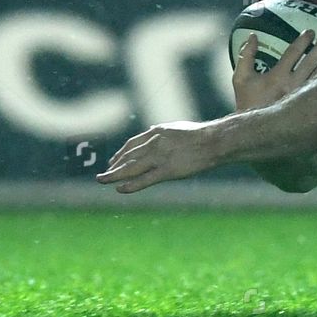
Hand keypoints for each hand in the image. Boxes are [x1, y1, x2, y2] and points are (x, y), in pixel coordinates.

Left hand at [96, 121, 220, 193]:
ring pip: (130, 168)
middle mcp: (154, 144)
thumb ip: (164, 131)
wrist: (215, 141)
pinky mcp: (167, 171)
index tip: (113, 161)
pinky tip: (119, 189)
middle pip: (128, 157)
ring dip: (113, 175)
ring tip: (102, 180)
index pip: (132, 144)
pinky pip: (144, 180)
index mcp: (156, 132)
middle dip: (114, 166)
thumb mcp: (178, 127)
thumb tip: (154, 129)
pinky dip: (130, 185)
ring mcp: (159, 157)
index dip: (120, 154)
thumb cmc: (202, 135)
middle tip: (103, 174)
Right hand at [232, 30, 316, 110]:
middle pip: (311, 61)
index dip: (303, 40)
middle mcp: (293, 84)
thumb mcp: (241, 78)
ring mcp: (303, 95)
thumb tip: (252, 35)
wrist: (255, 128)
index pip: (293, 53)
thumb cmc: (248, 101)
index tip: (311, 32)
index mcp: (277, 76)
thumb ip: (246, 56)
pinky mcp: (309, 104)